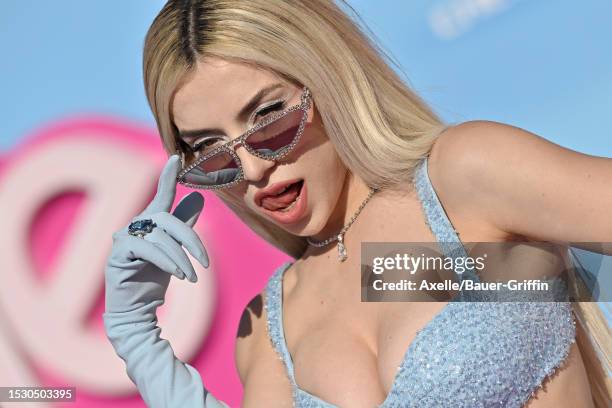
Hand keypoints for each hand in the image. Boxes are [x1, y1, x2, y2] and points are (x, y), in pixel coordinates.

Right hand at [103, 154, 226, 406]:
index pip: (160, 196)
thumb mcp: (175, 251)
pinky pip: (147, 250)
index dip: (167, 177)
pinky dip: (167, 262)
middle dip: (191, 239)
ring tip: (192, 277)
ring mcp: (123, 239)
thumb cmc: (154, 280)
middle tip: (206, 263)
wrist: (136, 312)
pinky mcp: (119, 255)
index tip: (174, 158)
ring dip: (181, 258)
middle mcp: (134, 226)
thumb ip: (184, 225)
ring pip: (160, 237)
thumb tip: (198, 198)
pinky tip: (179, 276)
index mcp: (149, 223)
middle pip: (166, 218)